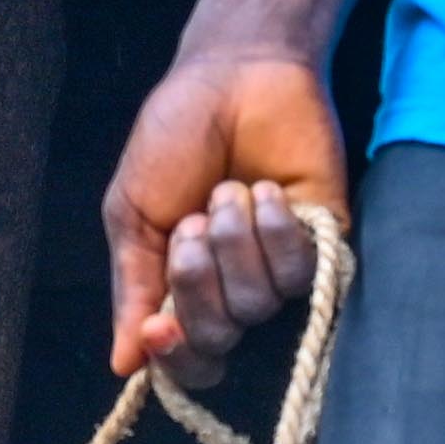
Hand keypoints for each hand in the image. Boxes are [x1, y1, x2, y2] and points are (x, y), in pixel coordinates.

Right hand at [104, 49, 350, 382]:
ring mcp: (278, 269)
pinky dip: (273, 228)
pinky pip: (298, 273)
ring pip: (256, 304)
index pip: (186, 360)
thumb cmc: (174, 138)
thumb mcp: (133, 213)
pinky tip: (265, 190)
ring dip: (232, 241)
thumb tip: (122, 365)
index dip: (175, 356)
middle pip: (218, 339)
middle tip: (190, 221)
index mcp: (181, 288)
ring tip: (228, 190)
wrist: (231, 78)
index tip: (160, 328)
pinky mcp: (323, 244)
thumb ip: (132, 288)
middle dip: (194, 281)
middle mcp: (232, 289)